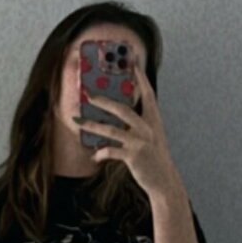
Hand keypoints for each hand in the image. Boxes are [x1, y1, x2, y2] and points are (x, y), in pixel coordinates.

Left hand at [73, 57, 183, 202]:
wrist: (164, 180)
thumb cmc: (154, 157)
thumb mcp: (150, 136)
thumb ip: (137, 123)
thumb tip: (115, 113)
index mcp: (153, 120)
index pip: (147, 94)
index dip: (140, 78)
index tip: (133, 62)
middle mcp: (148, 128)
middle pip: (123, 109)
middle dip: (104, 101)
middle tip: (88, 95)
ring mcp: (141, 142)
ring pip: (111, 130)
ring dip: (92, 125)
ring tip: (78, 121)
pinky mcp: (134, 156)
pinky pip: (111, 151)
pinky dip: (100, 153)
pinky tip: (94, 155)